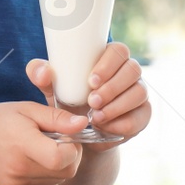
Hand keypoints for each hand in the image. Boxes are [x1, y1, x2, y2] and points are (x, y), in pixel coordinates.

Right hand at [0, 101, 87, 184]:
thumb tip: (83, 124)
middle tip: (55, 140)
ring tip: (39, 150)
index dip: (72, 146)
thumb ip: (57, 118)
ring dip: (58, 166)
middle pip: (66, 172)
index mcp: (22, 145)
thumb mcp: (28, 110)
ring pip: (58, 181)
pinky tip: (31, 162)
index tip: (64, 134)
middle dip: (69, 156)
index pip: (62, 157)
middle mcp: (19, 171)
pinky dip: (47, 177)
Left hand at [27, 43, 150, 142]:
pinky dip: (124, 122)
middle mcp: (128, 73)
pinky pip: (143, 115)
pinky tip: (106, 127)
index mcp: (109, 59)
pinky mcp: (142, 114)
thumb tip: (42, 70)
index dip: (108, 64)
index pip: (118, 51)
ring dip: (118, 105)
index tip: (91, 80)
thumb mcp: (54, 90)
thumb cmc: (69, 102)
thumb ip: (42, 77)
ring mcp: (138, 93)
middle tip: (91, 102)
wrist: (81, 134)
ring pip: (139, 92)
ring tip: (95, 117)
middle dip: (112, 87)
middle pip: (132, 70)